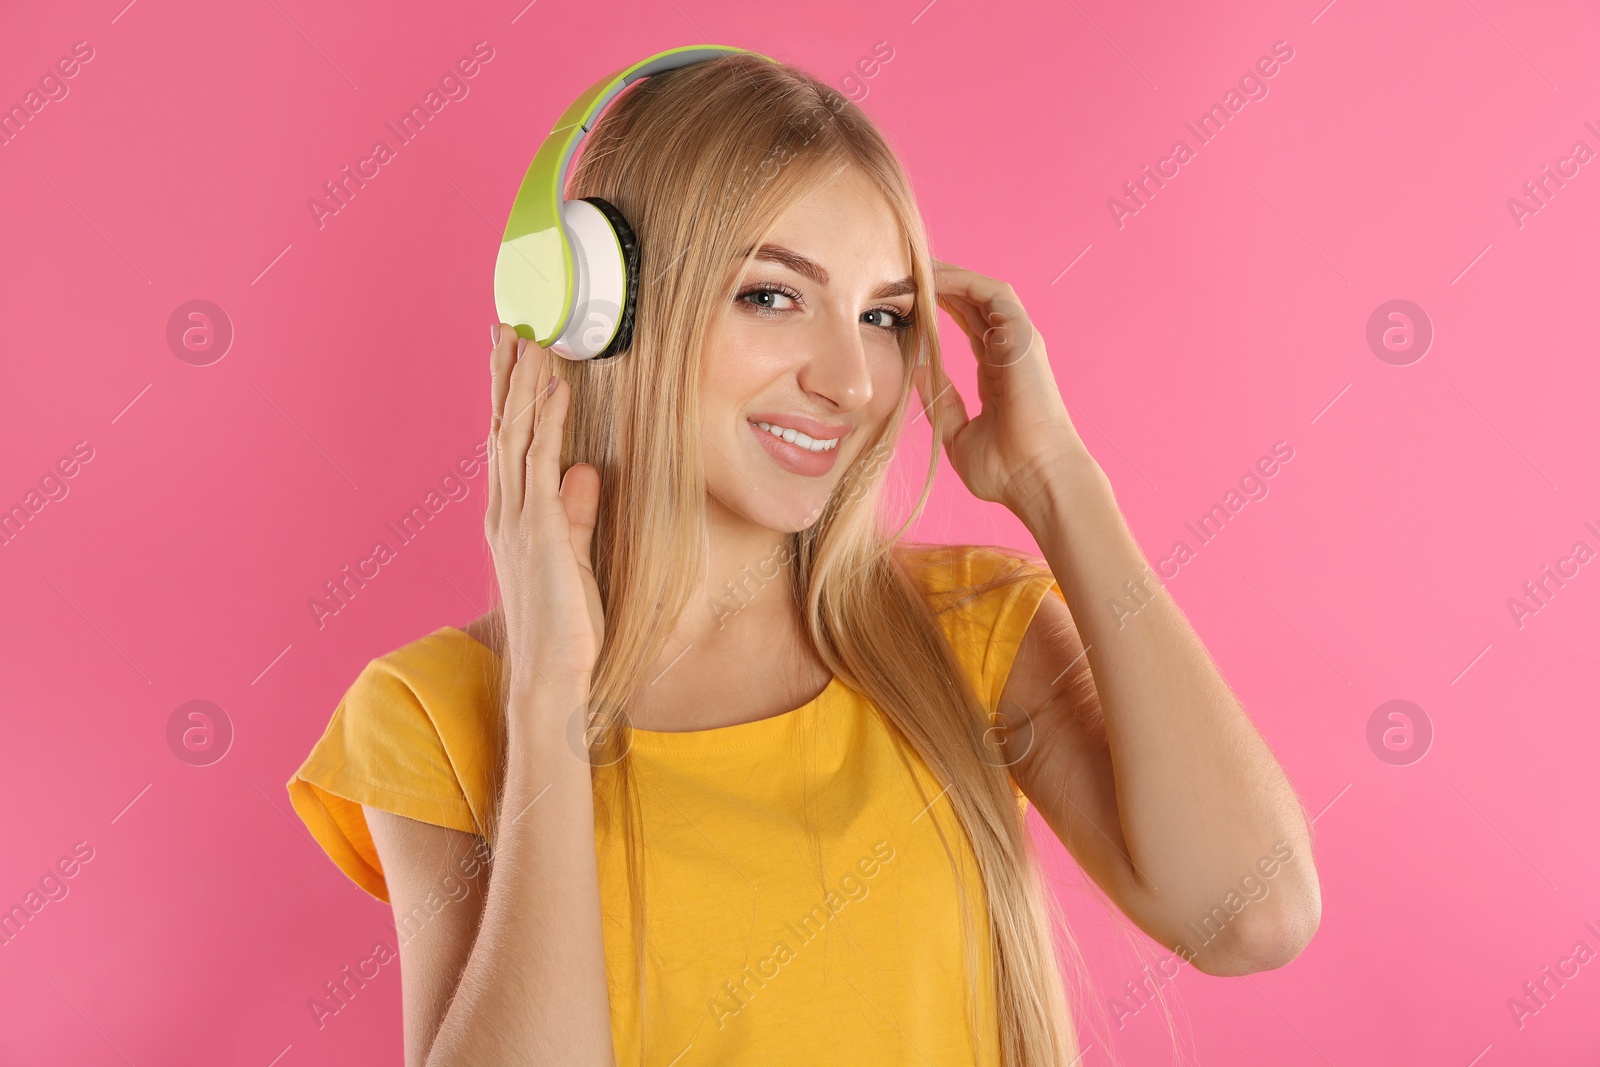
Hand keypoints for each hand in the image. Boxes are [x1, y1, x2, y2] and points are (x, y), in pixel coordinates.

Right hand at [485, 324, 604, 687]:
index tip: (508, 352)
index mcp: (510, 516)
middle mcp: (505, 510)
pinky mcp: (540, 527)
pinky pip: (541, 458)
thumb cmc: (565, 627)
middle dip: (505, 372)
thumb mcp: (575, 558)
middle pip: (503, 425)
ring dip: (525, 379)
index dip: (507, 395)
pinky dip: (548, 416)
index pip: (506, 442)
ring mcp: (518, 517)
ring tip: (530, 333)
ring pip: (517, 431)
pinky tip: (555, 382)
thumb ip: (577, 514)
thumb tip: (586, 471)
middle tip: (507, 321)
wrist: (552, 673)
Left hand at [916, 260, 1090, 511]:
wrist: (1037, 480)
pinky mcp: (1023, 336)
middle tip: (907, 271)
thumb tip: (917, 372)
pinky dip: (964, 281)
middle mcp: (1010, 353)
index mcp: (997, 375)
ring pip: (983, 293)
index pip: (969, 328)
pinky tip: (934, 278)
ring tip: (916, 267)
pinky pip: (992, 293)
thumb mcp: (958, 435)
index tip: (909, 300)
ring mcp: (1019, 342)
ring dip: (950, 276)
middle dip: (942, 285)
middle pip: (975, 304)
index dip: (940, 309)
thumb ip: (941, 402)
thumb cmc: (1006, 470)